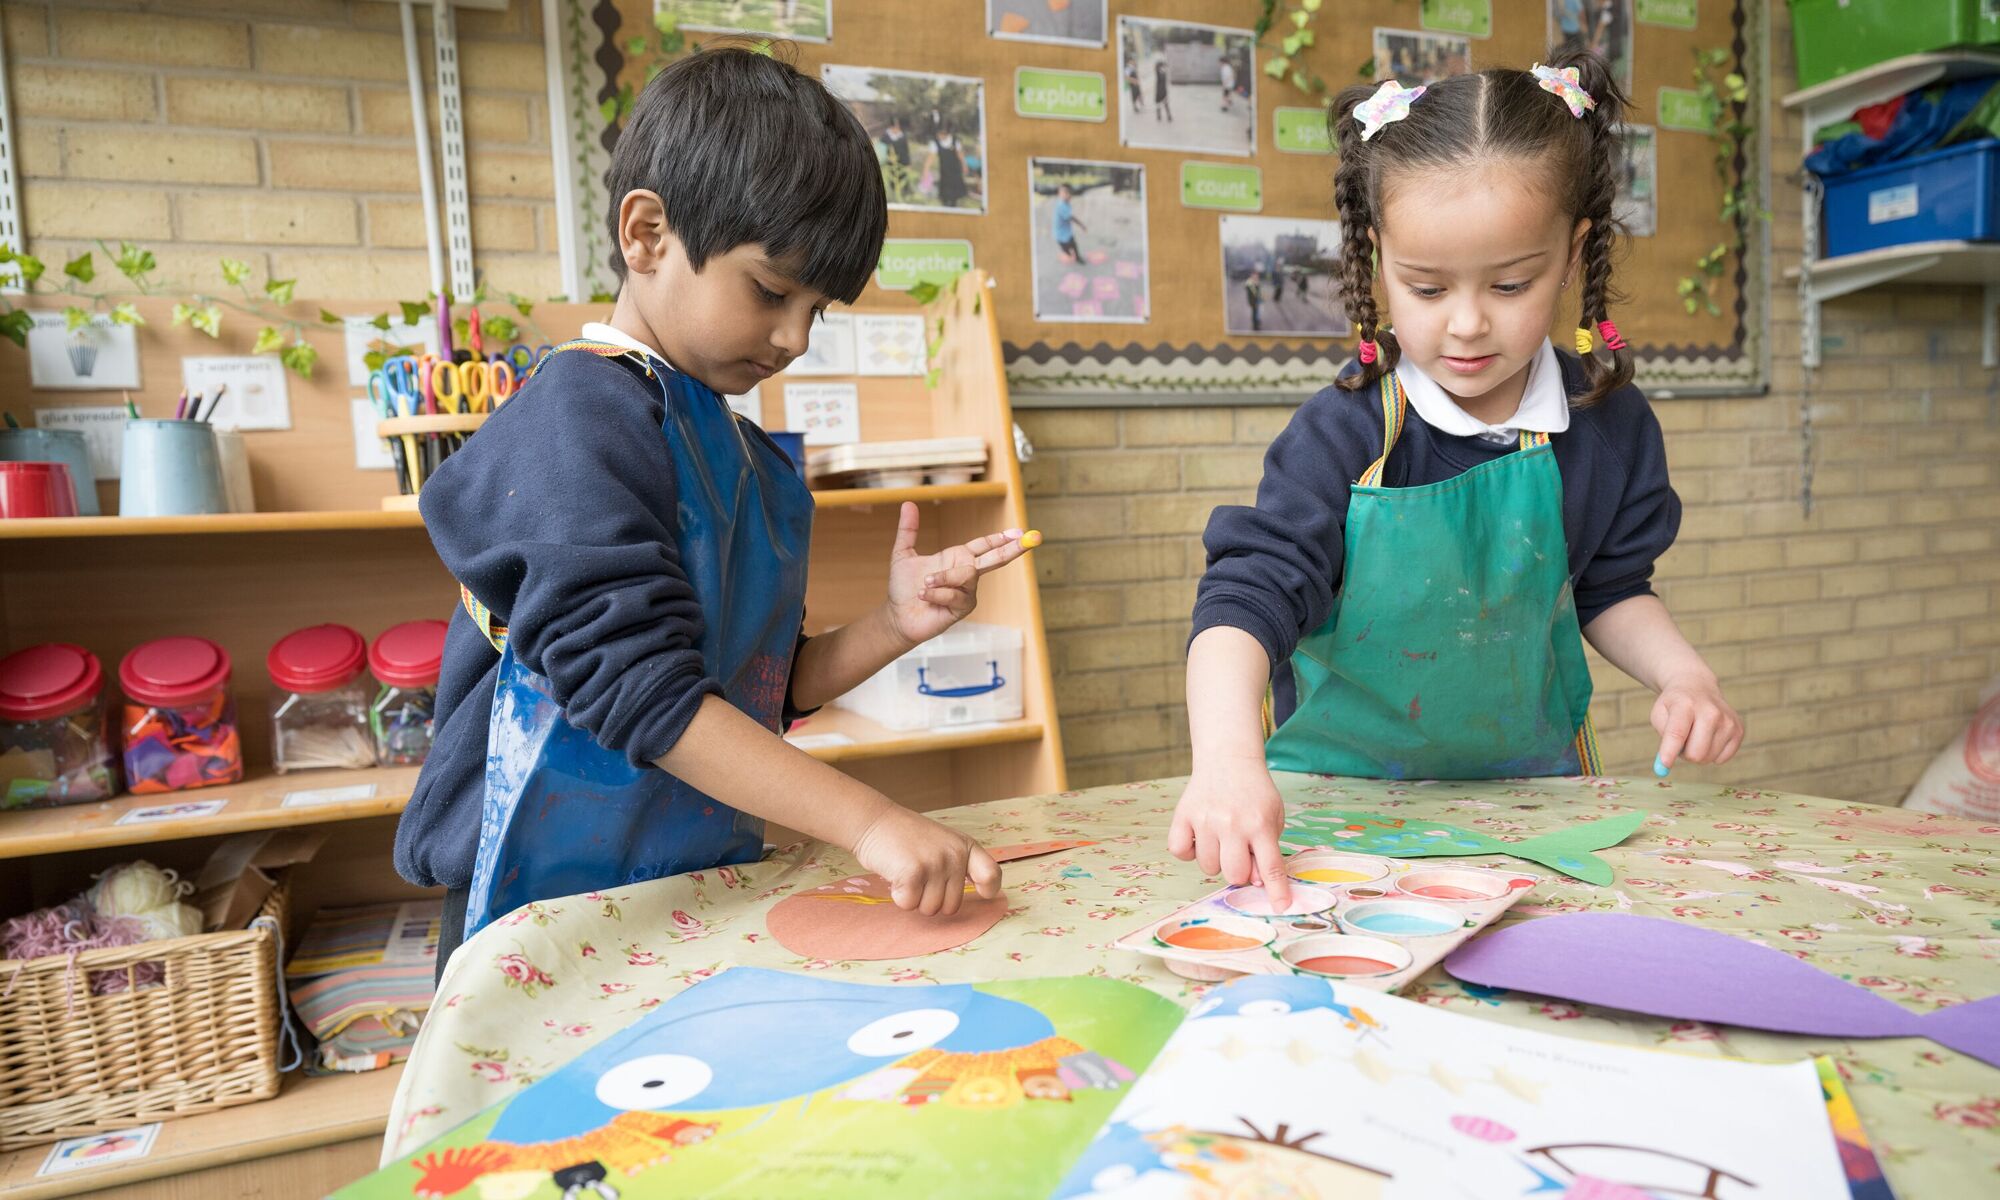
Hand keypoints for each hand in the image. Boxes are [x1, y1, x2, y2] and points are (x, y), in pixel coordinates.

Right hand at [852, 803, 1002, 915]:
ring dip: (914, 898)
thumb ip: (959, 864)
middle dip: (931, 900)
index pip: (991, 875)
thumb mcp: (942, 842)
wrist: (875, 820)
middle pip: (951, 906)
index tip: (981, 893)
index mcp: (965, 847)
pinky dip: (898, 896)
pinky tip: (895, 875)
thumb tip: (983, 893)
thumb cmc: (906, 837)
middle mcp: (955, 855)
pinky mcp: (914, 872)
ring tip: (906, 872)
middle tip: (918, 876)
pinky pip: (909, 904)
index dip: (988, 890)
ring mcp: (935, 863)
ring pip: (929, 909)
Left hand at [883, 501, 1035, 647]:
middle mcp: (968, 574)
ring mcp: (968, 593)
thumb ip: (908, 530)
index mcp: (958, 558)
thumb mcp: (903, 554)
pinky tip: (923, 596)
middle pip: (996, 558)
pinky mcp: (962, 609)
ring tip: (924, 583)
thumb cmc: (904, 588)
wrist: (898, 615)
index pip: (984, 545)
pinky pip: (955, 594)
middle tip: (1032, 539)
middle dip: (1014, 548)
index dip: (1001, 538)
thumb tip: (908, 503)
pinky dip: (936, 593)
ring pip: (967, 575)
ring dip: (943, 577)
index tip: (1020, 531)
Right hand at [1168, 757, 1290, 906]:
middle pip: (1234, 874)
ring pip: (1208, 867)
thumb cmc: (1254, 793)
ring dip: (1215, 861)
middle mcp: (1232, 824)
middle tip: (1238, 853)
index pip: (1271, 867)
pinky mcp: (1183, 815)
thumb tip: (1254, 882)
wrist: (1228, 759)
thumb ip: (1268, 850)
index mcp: (1260, 824)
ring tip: (1220, 840)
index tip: (1281, 907)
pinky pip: (1180, 852)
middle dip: (1238, 872)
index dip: (1277, 891)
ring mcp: (1205, 820)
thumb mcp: (1273, 816)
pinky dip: (1188, 852)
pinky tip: (1199, 839)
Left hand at [1652, 670, 1743, 769]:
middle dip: (1684, 754)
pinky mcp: (1739, 730)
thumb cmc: (1675, 705)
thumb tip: (1664, 766)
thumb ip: (1662, 738)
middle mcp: (1711, 712)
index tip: (1664, 765)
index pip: (1677, 733)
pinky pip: (1722, 759)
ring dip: (1697, 752)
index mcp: (1685, 705)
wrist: (1698, 686)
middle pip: (1696, 753)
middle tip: (1682, 741)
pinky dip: (1712, 754)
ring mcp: (1728, 721)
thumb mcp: (1659, 714)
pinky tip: (1709, 737)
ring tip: (1695, 735)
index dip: (1669, 751)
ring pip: (1708, 758)